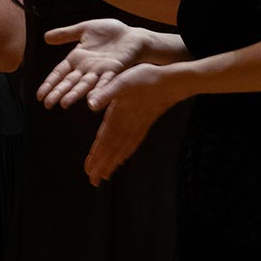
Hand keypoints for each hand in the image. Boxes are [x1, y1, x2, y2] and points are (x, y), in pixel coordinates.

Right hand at [37, 18, 146, 108]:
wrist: (132, 35)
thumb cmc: (109, 33)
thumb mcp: (84, 29)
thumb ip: (66, 34)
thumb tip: (45, 37)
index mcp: (77, 58)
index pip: (59, 73)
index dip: (49, 84)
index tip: (39, 96)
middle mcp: (86, 68)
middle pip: (69, 82)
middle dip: (58, 92)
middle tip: (47, 104)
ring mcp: (100, 70)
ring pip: (85, 84)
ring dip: (75, 94)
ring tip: (65, 103)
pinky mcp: (114, 69)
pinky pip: (106, 80)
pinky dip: (100, 89)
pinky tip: (93, 98)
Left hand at [82, 63, 178, 185]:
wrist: (171, 83)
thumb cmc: (146, 79)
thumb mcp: (122, 82)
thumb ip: (106, 94)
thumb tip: (91, 105)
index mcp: (118, 116)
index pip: (104, 142)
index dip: (96, 157)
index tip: (89, 172)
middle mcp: (127, 126)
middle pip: (112, 150)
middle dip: (102, 165)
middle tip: (93, 181)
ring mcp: (137, 127)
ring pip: (122, 149)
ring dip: (112, 162)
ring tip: (105, 175)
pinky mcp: (144, 124)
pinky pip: (133, 143)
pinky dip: (126, 153)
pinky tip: (123, 158)